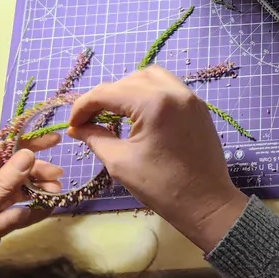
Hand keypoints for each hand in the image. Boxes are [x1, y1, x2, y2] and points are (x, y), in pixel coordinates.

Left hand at [0, 139, 62, 258]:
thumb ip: (2, 185)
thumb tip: (28, 155)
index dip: (23, 145)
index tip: (52, 140)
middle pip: (8, 172)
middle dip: (34, 172)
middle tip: (58, 174)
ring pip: (14, 192)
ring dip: (36, 191)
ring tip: (55, 192)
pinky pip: (15, 214)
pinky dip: (31, 211)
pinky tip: (47, 208)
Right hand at [68, 67, 245, 252]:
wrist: (206, 201)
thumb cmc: (161, 186)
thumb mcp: (120, 162)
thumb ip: (95, 138)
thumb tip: (77, 127)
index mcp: (154, 103)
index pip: (108, 92)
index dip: (84, 106)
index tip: (73, 125)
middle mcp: (173, 90)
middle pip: (129, 80)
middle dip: (105, 96)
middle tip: (90, 120)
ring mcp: (189, 95)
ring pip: (150, 77)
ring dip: (128, 89)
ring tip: (113, 112)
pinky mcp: (197, 104)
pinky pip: (168, 86)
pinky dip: (148, 92)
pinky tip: (137, 112)